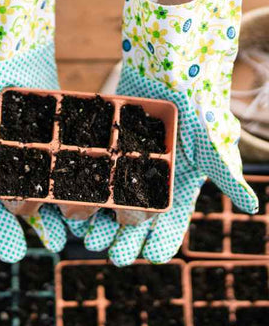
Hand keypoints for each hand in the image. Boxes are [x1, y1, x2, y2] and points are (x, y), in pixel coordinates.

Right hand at [0, 0, 69, 261]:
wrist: (1, 48)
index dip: (3, 230)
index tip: (15, 256)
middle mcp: (7, 163)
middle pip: (26, 200)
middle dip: (41, 222)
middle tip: (57, 244)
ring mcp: (32, 150)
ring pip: (49, 184)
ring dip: (63, 205)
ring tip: (81, 226)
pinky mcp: (52, 135)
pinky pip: (65, 160)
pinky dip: (79, 176)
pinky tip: (96, 189)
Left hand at [84, 0, 256, 265]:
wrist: (169, 70)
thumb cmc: (196, 106)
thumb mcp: (212, 142)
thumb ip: (226, 175)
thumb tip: (252, 207)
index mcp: (177, 190)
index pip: (171, 226)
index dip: (162, 242)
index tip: (152, 256)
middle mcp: (150, 186)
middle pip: (136, 224)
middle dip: (125, 240)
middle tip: (114, 254)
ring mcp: (127, 173)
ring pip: (112, 208)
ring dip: (102, 225)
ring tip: (90, 237)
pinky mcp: (108, 158)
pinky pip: (96, 183)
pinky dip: (86, 197)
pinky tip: (74, 210)